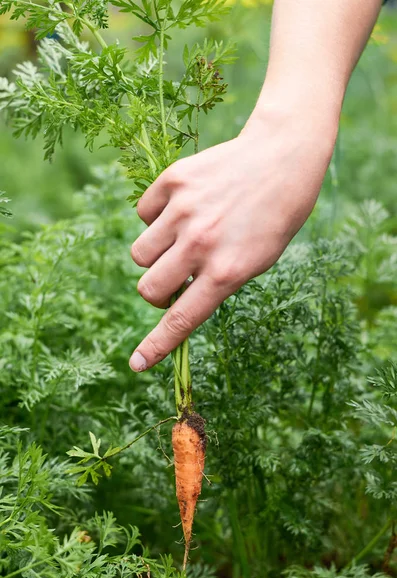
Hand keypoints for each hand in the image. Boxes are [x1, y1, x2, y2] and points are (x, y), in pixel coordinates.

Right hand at [129, 106, 336, 371]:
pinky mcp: (173, 181)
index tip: (137, 364)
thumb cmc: (274, 217)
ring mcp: (184, 210)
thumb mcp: (256, 262)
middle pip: (149, 288)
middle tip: (177, 278)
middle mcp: (201, 243)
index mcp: (227, 271)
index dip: (157, 345)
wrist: (282, 157)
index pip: (182, 318)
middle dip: (158, 291)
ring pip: (139, 253)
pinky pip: (143, 214)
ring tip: (183, 237)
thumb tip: (175, 296)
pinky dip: (156, 218)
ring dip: (155, 255)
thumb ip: (215, 282)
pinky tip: (184, 208)